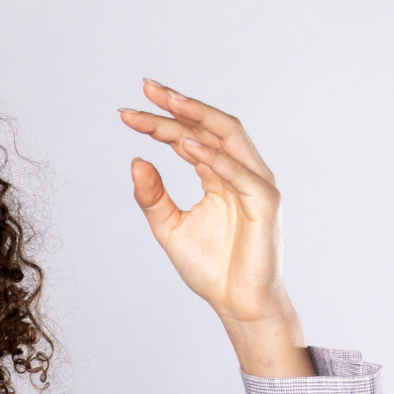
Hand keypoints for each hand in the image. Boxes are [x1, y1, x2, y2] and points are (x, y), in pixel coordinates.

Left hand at [119, 81, 312, 376]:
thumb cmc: (212, 268)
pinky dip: (212, 157)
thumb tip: (135, 161)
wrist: (238, 305)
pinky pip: (239, 173)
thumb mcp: (169, 228)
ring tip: (164, 106)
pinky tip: (183, 144)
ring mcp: (256, 185)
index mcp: (221, 175)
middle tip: (146, 89)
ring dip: (196, 119)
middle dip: (180, 105)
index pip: (190, 137)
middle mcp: (241, 172)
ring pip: (228, 138)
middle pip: (211, 126)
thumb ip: (153, 197)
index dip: (161, 122)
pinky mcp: (265, 203)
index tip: (127, 113)